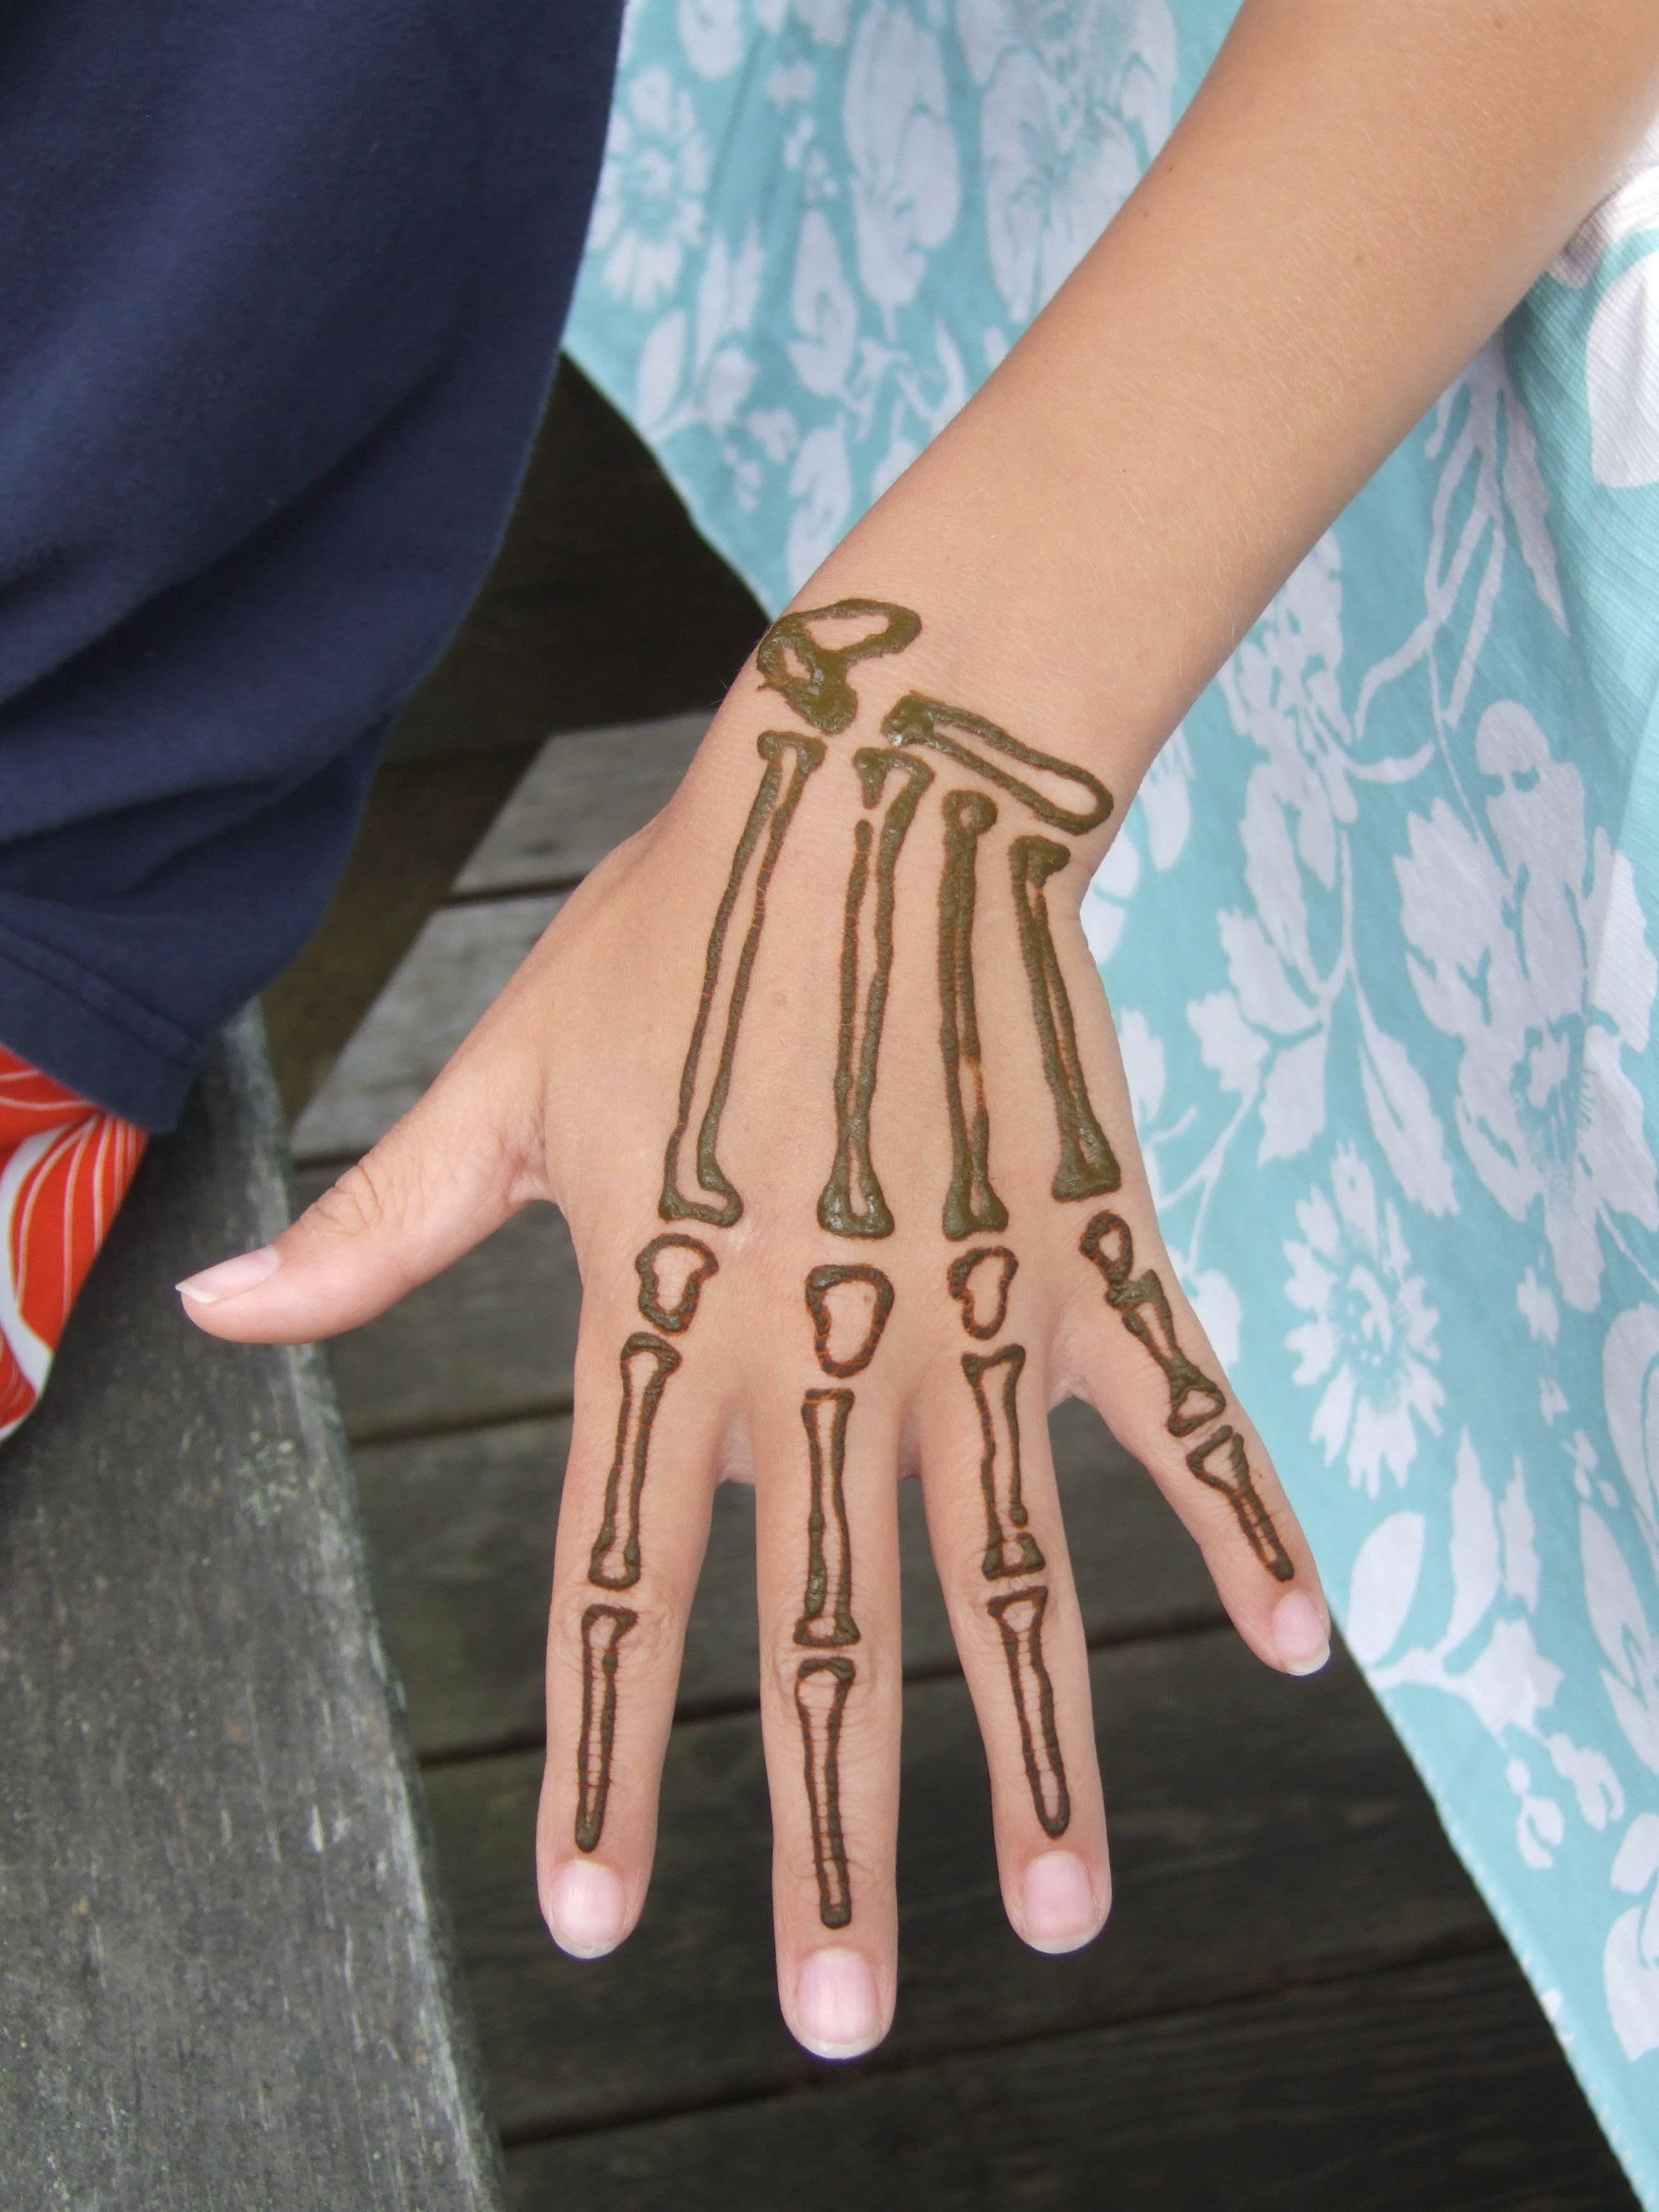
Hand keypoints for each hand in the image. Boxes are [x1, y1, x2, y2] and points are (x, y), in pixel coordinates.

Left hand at [181, 599, 1330, 2059]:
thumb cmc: (673, 934)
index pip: (622, 1590)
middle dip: (830, 1847)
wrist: (877, 793)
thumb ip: (380, 1230)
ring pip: (1014, 1573)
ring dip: (1043, 1754)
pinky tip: (1294, 1647)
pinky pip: (1181, 1413)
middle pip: (827, 1639)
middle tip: (841, 2020)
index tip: (598, 1920)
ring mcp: (972, 1312)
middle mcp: (821, 1350)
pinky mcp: (1089, 1251)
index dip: (602, 1766)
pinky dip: (1242, 1524)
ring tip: (1067, 1913)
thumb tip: (222, 1318)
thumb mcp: (505, 1085)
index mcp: (665, 1321)